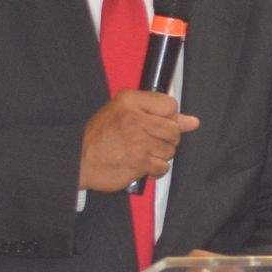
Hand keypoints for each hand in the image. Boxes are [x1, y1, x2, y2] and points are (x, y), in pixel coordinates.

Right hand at [79, 89, 199, 191]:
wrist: (78, 159)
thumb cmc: (101, 135)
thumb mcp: (124, 110)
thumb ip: (158, 112)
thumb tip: (193, 122)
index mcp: (130, 101)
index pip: (170, 105)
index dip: (167, 117)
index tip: (155, 124)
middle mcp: (135, 119)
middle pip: (174, 130)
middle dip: (167, 139)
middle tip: (149, 141)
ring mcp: (137, 142)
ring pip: (170, 150)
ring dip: (160, 155)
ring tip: (142, 152)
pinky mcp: (139, 163)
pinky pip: (163, 167)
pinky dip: (155, 169)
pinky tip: (142, 164)